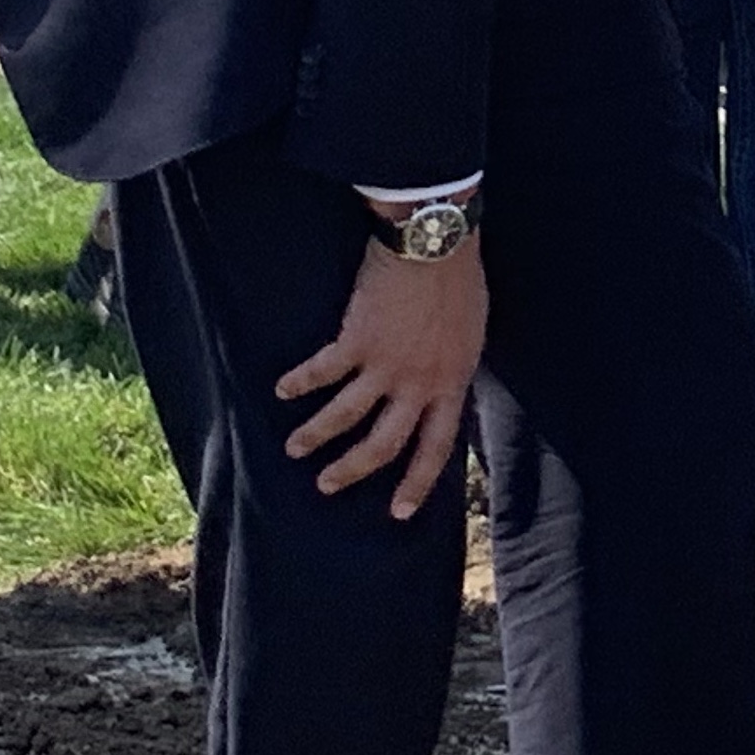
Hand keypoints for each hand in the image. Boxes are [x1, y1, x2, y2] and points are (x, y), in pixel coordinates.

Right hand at [277, 232, 487, 519]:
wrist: (437, 242)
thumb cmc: (460, 279)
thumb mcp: (470, 333)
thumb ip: (450, 366)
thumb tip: (438, 389)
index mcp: (452, 381)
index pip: (437, 446)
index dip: (417, 482)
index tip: (400, 512)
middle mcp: (418, 382)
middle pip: (383, 444)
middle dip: (353, 470)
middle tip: (327, 486)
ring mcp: (386, 364)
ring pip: (344, 417)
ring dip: (316, 436)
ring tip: (295, 449)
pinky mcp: (356, 341)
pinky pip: (321, 372)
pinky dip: (299, 383)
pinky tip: (283, 389)